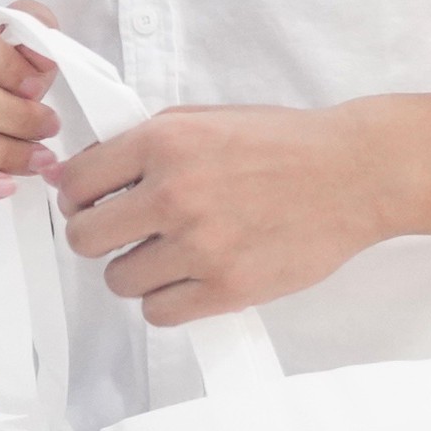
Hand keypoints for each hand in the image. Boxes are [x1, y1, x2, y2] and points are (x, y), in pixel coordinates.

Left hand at [51, 100, 394, 323]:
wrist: (355, 173)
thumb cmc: (284, 143)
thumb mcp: (204, 118)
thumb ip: (144, 143)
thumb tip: (85, 172)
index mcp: (163, 143)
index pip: (76, 183)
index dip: (76, 196)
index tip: (89, 203)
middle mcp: (174, 194)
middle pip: (85, 238)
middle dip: (97, 236)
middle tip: (121, 233)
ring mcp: (201, 246)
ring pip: (119, 281)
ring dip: (135, 271)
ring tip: (165, 256)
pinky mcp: (229, 289)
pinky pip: (159, 313)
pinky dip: (165, 301)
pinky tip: (185, 280)